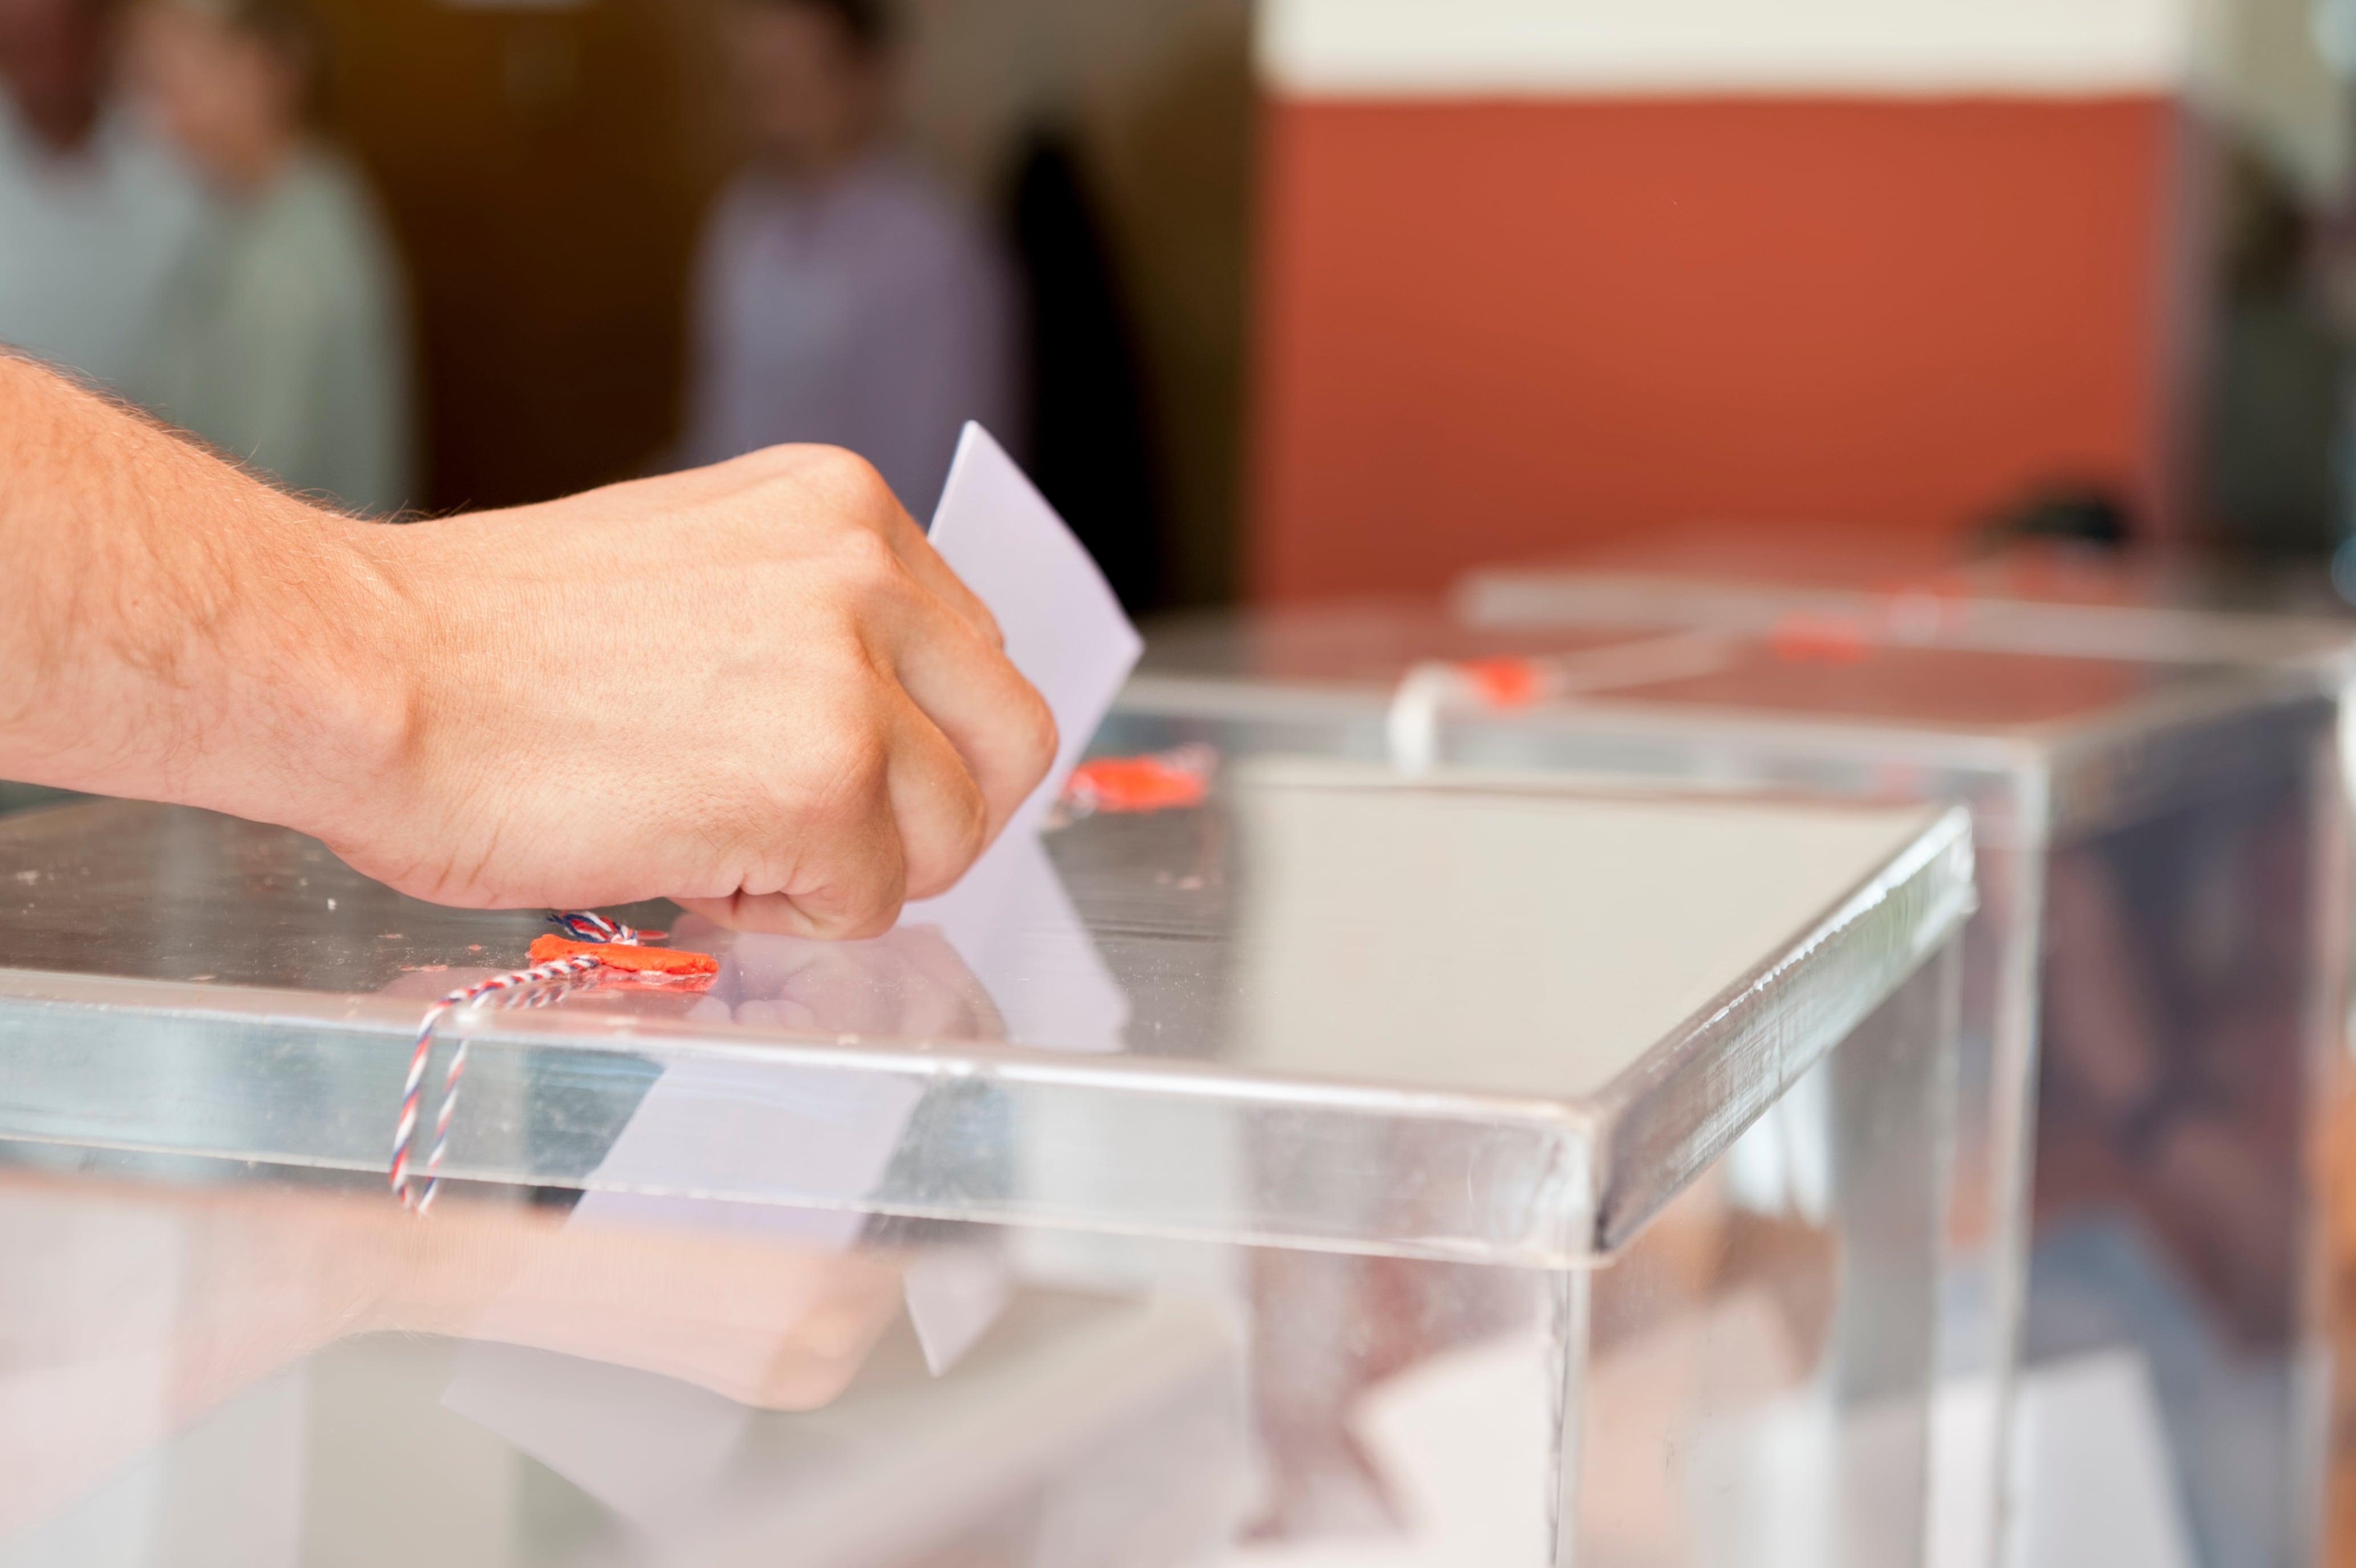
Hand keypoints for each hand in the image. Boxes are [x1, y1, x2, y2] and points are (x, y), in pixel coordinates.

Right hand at [332, 445, 1054, 937]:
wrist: (362, 676)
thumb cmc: (486, 644)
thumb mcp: (698, 571)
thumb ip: (813, 622)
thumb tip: (893, 721)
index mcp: (845, 508)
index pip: (975, 655)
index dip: (918, 742)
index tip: (836, 772)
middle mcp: (870, 571)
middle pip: (1011, 741)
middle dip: (929, 815)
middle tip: (816, 840)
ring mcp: (855, 678)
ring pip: (953, 834)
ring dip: (850, 871)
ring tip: (719, 842)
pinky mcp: (824, 787)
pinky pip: (871, 902)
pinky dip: (785, 916)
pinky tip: (685, 865)